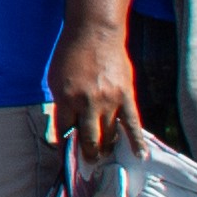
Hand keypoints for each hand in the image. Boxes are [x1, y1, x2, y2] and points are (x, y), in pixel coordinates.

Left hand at [50, 24, 139, 155]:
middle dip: (88, 155)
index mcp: (66, 99)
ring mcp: (109, 101)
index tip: (67, 161)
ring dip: (107, 149)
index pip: (64, 132)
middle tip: (89, 164)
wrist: (95, 33)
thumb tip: (65, 129)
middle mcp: (87, 103)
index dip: (65, 149)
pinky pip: (132, 124)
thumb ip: (61, 105)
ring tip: (105, 156)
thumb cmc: (71, 54)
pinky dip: (137, 141)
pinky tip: (140, 155)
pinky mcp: (126, 97)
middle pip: (88, 139)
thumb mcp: (56, 80)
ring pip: (109, 135)